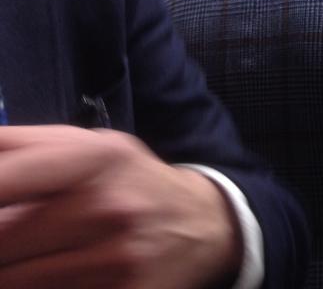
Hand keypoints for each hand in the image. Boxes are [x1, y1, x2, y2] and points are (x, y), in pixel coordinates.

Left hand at [0, 125, 241, 288]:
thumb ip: (17, 146)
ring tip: (25, 255)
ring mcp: (115, 262)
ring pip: (16, 282)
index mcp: (95, 159)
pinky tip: (45, 274)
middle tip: (12, 235)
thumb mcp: (87, 147)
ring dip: (11, 270)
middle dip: (0, 243)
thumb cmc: (129, 181)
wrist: (203, 226)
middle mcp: (107, 208)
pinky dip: (37, 287)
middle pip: (2, 243)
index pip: (6, 180)